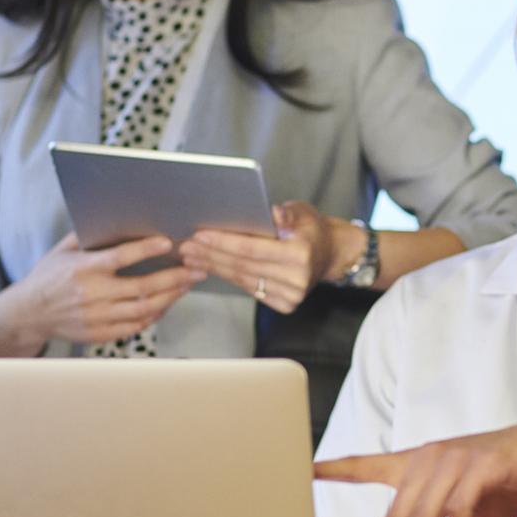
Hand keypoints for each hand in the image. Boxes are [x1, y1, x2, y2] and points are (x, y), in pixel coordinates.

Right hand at [10, 233, 199, 346]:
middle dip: (174, 278)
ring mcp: (96, 317)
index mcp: (82, 270)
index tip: (169, 242)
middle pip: (141, 287)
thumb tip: (115, 215)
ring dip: (171, 297)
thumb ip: (88, 235)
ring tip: (188, 283)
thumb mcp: (62, 250)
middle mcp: (90, 295)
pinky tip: (168, 302)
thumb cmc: (49, 276)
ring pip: (143, 309)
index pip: (119, 258)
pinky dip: (155, 314)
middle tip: (196, 268)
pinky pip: (135, 326)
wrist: (28, 314)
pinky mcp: (99, 334)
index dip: (145, 250)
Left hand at [181, 202, 355, 313]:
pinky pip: (249, 288)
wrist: (330, 254)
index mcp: (300, 253)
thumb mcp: (303, 212)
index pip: (252, 249)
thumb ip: (287, 213)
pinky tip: (211, 267)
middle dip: (211, 254)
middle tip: (186, 246)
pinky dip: (228, 276)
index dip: (223, 242)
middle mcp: (297, 278)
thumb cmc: (311, 229)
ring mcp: (291, 295)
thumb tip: (273, 213)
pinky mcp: (285, 304)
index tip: (199, 234)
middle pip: (243, 266)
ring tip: (191, 256)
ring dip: (214, 267)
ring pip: (242, 279)